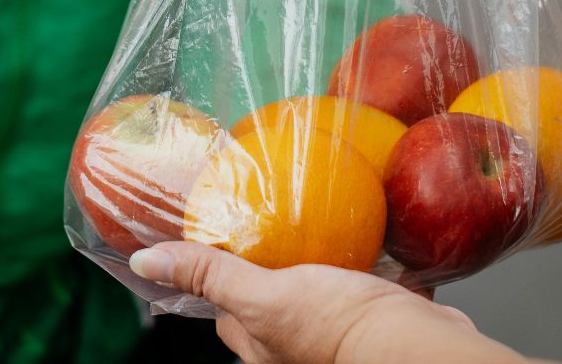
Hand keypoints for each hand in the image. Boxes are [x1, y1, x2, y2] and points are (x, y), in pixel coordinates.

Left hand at [129, 242, 526, 363]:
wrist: (414, 344)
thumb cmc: (339, 328)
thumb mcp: (262, 294)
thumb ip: (210, 275)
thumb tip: (147, 261)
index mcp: (263, 343)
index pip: (226, 310)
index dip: (219, 277)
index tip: (222, 241)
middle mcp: (298, 344)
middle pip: (274, 297)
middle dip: (274, 263)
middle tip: (275, 220)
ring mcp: (340, 330)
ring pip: (324, 287)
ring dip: (323, 257)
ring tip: (322, 216)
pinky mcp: (381, 312)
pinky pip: (370, 278)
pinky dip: (369, 254)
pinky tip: (371, 226)